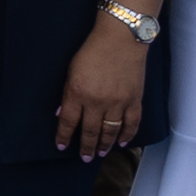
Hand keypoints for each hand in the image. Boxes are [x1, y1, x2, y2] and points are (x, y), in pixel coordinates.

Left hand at [57, 20, 152, 156]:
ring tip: (100, 153)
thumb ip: (67, 94)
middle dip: (86, 147)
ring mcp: (118, 102)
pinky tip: (122, 143)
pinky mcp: (134, 100)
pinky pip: (132, 123)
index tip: (61, 145)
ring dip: (105, 144)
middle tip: (85, 157)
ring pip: (110, 131)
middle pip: (90, 131)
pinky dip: (127, 135)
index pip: (68, 122)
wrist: (121, 39)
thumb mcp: (71, 71)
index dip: (64, 136)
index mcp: (77, 94)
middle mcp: (97, 102)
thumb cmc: (92, 51)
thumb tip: (61, 113)